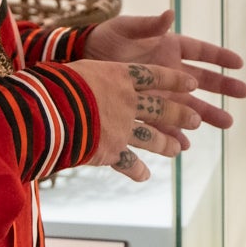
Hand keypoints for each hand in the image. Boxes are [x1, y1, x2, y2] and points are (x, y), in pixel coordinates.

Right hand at [67, 59, 199, 181]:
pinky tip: (145, 176)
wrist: (49, 111)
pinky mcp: (112, 151)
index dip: (175, 79)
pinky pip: (130, 162)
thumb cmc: (56, 84)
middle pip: (162, 108)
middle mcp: (127, 102)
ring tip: (178, 149)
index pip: (155, 76)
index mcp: (120, 76)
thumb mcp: (77, 70)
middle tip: (197, 120)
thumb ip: (93, 77)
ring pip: (152, 136)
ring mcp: (123, 128)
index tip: (192, 83)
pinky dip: (138, 170)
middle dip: (181, 115)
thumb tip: (88, 78)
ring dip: (167, 144)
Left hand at [83, 10, 245, 135]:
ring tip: (227, 123)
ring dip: (206, 113)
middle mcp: (170, 72)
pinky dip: (174, 133)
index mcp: (169, 47)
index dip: (219, 57)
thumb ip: (149, 25)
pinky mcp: (146, 109)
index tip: (239, 63)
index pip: (200, 52)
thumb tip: (170, 13)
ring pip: (188, 105)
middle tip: (244, 94)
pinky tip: (185, 143)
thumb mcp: (126, 28)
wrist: (82, 60)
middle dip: (223, 87)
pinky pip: (164, 124)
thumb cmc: (105, 39)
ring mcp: (160, 92)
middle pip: (202, 81)